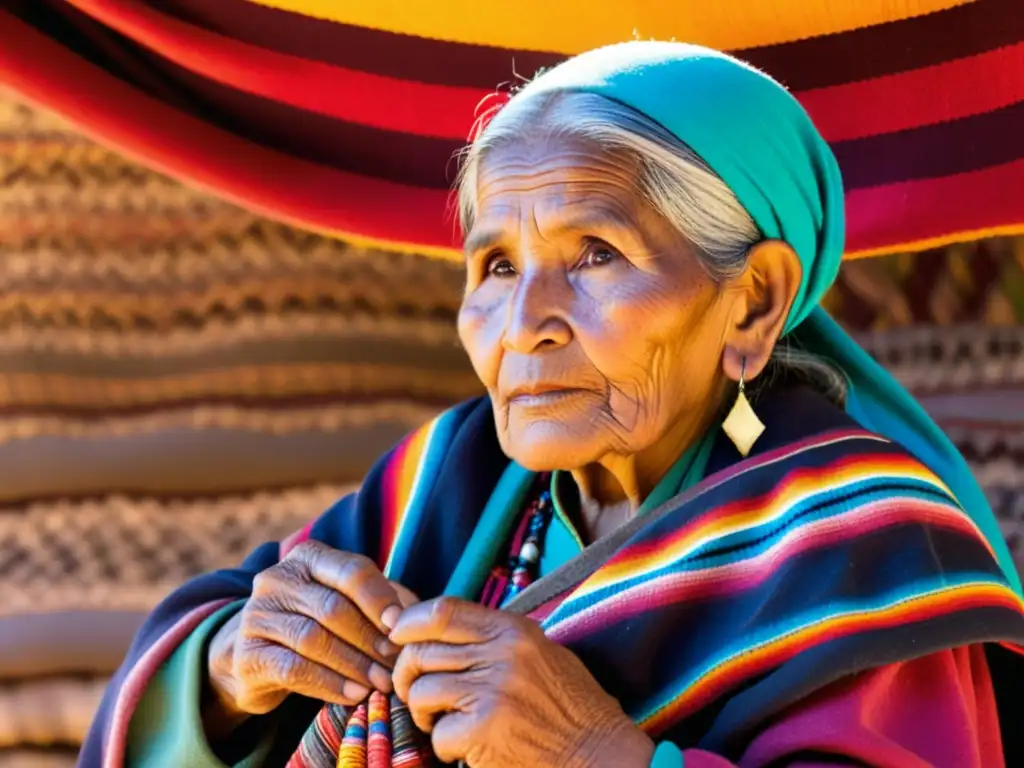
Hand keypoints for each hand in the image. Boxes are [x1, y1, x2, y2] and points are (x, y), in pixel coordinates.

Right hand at [203, 541, 417, 735]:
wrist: (256, 656)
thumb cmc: (317, 624)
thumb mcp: (345, 603)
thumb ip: (379, 602)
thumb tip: (417, 615)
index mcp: (308, 557)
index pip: (351, 571)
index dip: (380, 600)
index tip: (402, 629)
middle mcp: (277, 579)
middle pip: (334, 608)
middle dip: (370, 640)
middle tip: (396, 665)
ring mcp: (257, 616)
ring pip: (314, 640)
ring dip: (354, 665)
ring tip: (380, 684)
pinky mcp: (247, 655)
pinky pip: (294, 669)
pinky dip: (329, 684)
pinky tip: (354, 694)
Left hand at [390, 597, 653, 767]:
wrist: (602, 756)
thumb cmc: (571, 710)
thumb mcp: (542, 655)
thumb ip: (496, 641)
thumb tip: (438, 634)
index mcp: (514, 631)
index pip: (443, 610)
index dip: (409, 622)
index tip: (396, 637)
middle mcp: (502, 654)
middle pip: (422, 652)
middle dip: (407, 676)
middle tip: (418, 697)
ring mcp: (493, 691)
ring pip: (422, 692)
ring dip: (423, 714)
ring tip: (444, 725)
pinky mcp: (485, 730)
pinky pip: (438, 734)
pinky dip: (444, 748)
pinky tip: (466, 751)